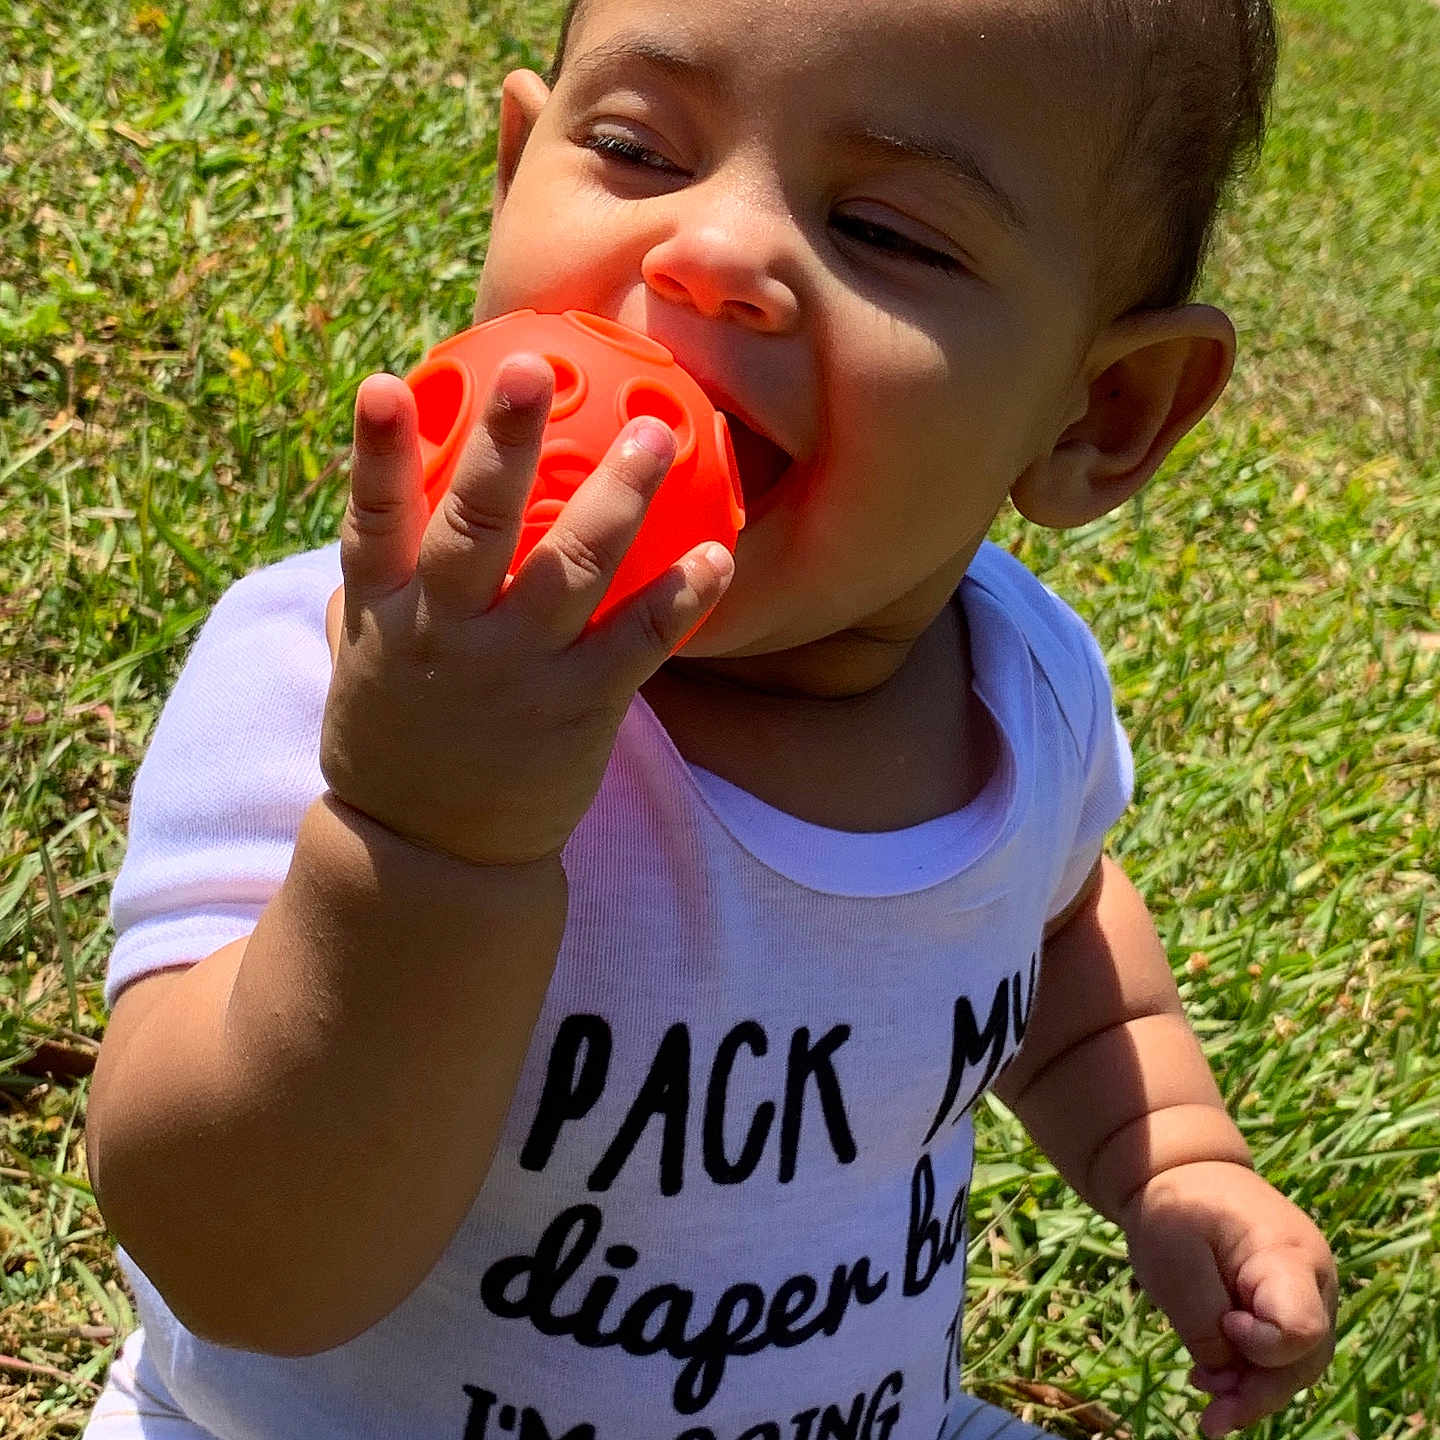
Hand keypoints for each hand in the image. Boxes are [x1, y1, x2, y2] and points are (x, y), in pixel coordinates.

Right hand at [320, 357, 733, 865]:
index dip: (376, 453)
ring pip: (569, 571)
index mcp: (385, 615)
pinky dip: (680, 597)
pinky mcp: (578, 712)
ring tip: (656, 431)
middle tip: (533, 366)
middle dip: (503, 445)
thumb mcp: (366, 658)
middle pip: (475, 525)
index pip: (373, 521)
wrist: (428, 856)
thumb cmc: (398, 739)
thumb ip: (382, 582)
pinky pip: (638, 644)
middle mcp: (446, 635)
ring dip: (617, 498)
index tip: (387, 383)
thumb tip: (390, 502)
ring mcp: (515, 674)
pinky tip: (719, 554)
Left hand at [1120, 1161, 1336, 1435]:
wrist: (1186, 1173)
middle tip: (1209, 1420)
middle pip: (1303, 1359)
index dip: (1264, 1344)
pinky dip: (1249, 1375)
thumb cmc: (1178, 1206)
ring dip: (1252, 1393)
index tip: (1225, 1322)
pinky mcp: (1289, 1308)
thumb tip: (1225, 1379)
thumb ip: (1201, 1323)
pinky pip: (1281, 1355)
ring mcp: (1307, 1296)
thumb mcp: (1172, 1257)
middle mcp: (1313, 1281)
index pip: (1302, 1325)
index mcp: (1289, 1255)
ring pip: (1295, 1367)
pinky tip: (1211, 1387)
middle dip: (1257, 1393)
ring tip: (1208, 1412)